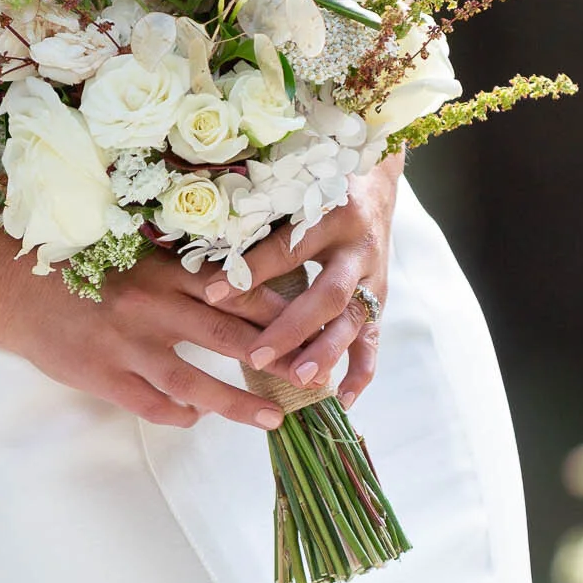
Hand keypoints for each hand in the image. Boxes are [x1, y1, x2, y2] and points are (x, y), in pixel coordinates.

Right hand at [1, 247, 288, 429]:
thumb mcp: (136, 258)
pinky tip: (197, 416)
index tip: (316, 327)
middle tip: (313, 379)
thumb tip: (241, 291)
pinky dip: (181, 414)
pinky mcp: (102, 376)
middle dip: (276, 361)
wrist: (12, 286)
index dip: (281, 312)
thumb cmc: (80, 269)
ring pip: (196, 381)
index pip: (238, 291)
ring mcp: (127, 345)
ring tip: (273, 419)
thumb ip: (183, 274)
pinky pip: (153, 404)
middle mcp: (153, 306)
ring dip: (239, 403)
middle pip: (229, 337)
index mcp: (166, 270)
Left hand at [206, 158, 399, 406]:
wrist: (372, 183)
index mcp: (330, 211)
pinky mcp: (380, 298)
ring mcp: (373, 275)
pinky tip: (342, 400)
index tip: (211, 294)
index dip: (251, 271)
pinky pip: (373, 339)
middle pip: (327, 293)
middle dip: (292, 327)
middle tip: (256, 356)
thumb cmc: (313, 186)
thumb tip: (202, 250)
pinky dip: (360, 371)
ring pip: (354, 321)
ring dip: (327, 353)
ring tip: (301, 380)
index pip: (286, 247)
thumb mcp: (287, 192)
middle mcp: (357, 246)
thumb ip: (256, 220)